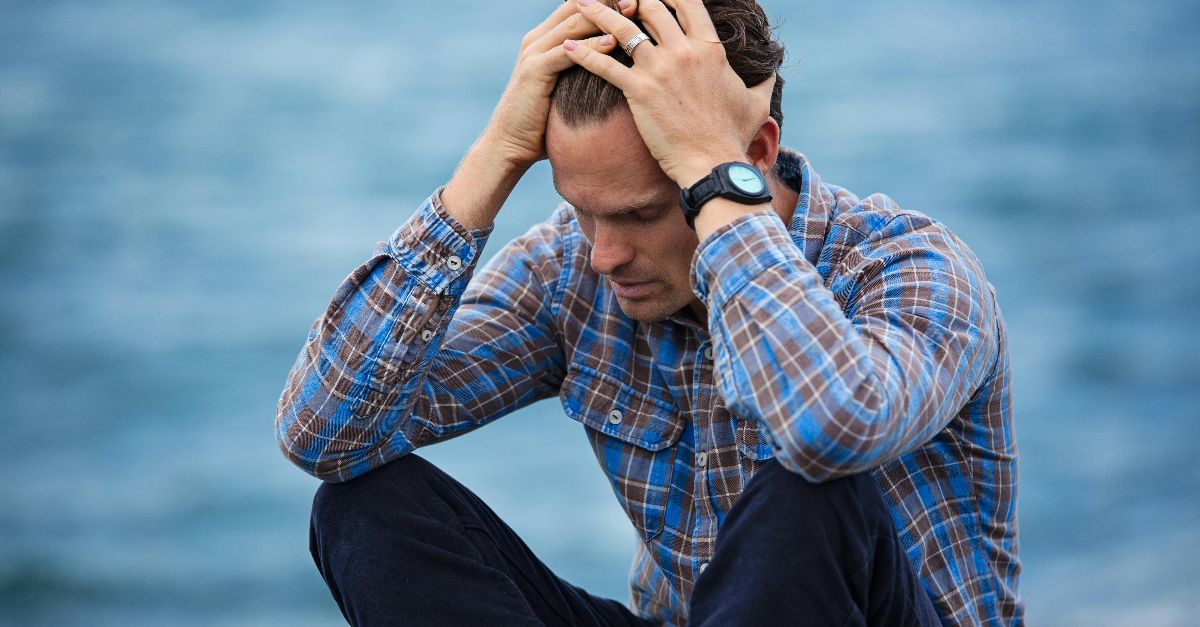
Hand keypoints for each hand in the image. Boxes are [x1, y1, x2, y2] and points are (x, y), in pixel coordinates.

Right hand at [442, 1, 635, 229]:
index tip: (638, 1)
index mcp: (546, 38)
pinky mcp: (534, 71)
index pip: (578, 6)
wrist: (509, 144)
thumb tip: (615, 68)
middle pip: (577, 6)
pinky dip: (591, 46)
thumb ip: (583, 70)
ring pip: (573, 23)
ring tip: (633, 10)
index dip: (607, 1)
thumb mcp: (565, 87)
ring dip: (606, 17)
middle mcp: (537, 39)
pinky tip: (614, 43)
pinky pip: (566, 52)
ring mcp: (533, 53)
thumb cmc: (542, 121)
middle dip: (609, 1)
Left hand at [563, 0, 774, 185]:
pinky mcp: (639, 91)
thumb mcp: (756, 103)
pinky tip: (564, 47)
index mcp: (710, 49)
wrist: (713, 164)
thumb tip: (774, 69)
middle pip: (651, 7)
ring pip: (622, 29)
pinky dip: (582, 54)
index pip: (687, 3)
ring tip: (578, 4)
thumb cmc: (733, 137)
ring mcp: (660, 69)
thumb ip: (764, 80)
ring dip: (597, 13)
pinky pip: (604, 65)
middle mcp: (684, 51)